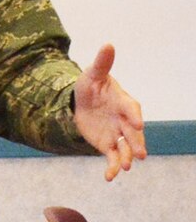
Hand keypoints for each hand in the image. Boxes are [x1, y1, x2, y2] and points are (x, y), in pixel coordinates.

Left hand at [73, 44, 145, 181]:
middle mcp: (124, 120)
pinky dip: (111, 167)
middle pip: (133, 133)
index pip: (131, 108)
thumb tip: (108, 44)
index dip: (133, 115)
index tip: (137, 123)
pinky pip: (112, 157)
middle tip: (139, 154)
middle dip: (136, 143)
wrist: (81, 102)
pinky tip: (109, 177)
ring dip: (126, 157)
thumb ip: (101, 63)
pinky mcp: (108, 144)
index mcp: (123, 102)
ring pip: (125, 147)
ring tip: (126, 167)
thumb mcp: (92, 74)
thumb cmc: (91, 86)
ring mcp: (118, 133)